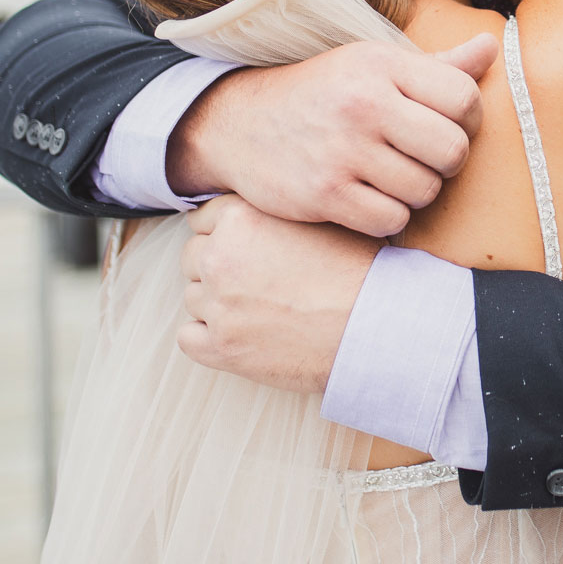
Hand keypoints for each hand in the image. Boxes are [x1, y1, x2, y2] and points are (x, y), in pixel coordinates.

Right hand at [168, 35, 497, 233]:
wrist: (241, 122)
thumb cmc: (326, 93)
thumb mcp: (375, 65)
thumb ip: (437, 65)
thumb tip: (491, 48)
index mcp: (382, 65)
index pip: (465, 98)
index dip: (469, 121)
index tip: (449, 127)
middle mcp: (363, 103)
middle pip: (453, 150)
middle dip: (447, 163)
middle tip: (424, 159)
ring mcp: (342, 150)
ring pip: (424, 190)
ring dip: (416, 192)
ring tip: (392, 177)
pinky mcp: (323, 193)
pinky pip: (391, 220)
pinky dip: (388, 217)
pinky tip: (370, 199)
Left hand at [177, 195, 382, 394]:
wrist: (374, 326)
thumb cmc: (356, 271)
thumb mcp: (316, 220)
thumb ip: (273, 215)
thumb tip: (253, 217)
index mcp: (242, 218)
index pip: (203, 219)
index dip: (225, 234)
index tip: (246, 249)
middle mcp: (221, 257)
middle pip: (193, 257)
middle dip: (217, 268)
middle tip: (255, 282)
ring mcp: (217, 305)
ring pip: (193, 298)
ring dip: (217, 304)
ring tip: (259, 310)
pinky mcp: (220, 347)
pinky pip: (188, 337)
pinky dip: (208, 338)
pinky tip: (242, 335)